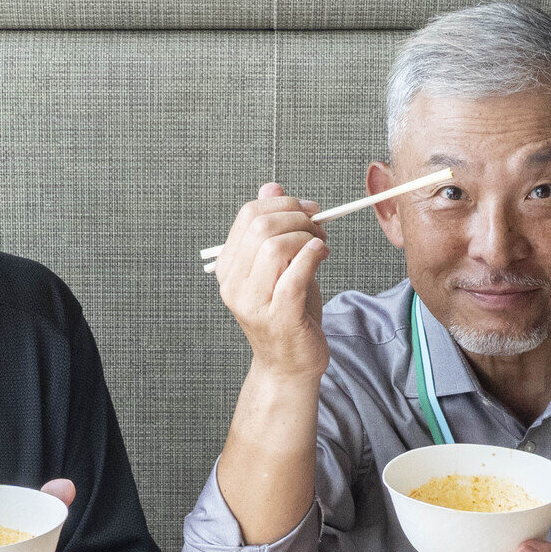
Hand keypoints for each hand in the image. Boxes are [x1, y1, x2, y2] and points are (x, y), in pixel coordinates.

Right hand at [212, 183, 329, 379]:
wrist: (290, 364)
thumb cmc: (288, 312)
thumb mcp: (279, 265)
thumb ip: (272, 227)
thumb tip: (271, 187)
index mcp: (228, 267)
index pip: (247, 215)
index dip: (282, 203)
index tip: (308, 209)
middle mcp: (233, 284)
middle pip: (260, 227)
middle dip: (297, 217)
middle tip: (318, 226)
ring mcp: (253, 303)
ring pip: (274, 247)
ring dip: (306, 236)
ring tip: (321, 244)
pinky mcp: (279, 317)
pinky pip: (295, 274)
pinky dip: (312, 256)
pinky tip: (322, 255)